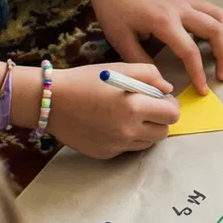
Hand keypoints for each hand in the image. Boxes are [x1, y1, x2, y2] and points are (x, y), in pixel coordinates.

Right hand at [29, 63, 178, 155]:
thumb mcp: (120, 68)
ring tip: (128, 116)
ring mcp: (116, 145)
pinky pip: (127, 148)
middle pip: (163, 132)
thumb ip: (150, 75)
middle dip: (160, 120)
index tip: (160, 99)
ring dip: (145, 130)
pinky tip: (111, 124)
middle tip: (146, 108)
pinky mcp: (105, 154)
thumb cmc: (86, 80)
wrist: (50, 101)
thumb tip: (167, 89)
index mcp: (135, 107)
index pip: (172, 115)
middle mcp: (128, 130)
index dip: (169, 105)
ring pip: (147, 143)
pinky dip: (126, 138)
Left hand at [88, 0, 222, 93]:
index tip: (202, 89)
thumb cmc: (113, 8)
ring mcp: (186, 1)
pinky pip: (211, 10)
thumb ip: (141, 61)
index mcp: (164, 22)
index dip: (198, 73)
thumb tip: (158, 79)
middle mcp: (181, 10)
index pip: (190, 51)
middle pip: (216, 31)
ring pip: (219, 17)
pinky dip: (219, 25)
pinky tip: (214, 37)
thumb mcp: (120, 39)